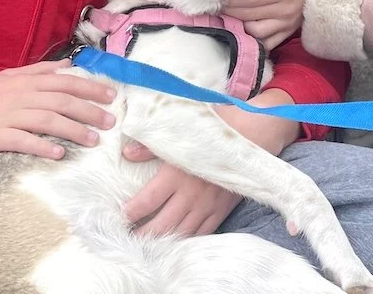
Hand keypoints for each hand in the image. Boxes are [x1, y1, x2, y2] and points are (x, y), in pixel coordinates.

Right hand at [0, 60, 115, 159]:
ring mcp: (7, 115)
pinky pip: (22, 140)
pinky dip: (42, 146)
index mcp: (24, 80)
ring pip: (47, 119)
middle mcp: (19, 94)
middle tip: (111, 121)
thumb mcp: (8, 77)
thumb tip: (67, 64)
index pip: (64, 80)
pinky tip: (58, 154)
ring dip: (73, 130)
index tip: (112, 96)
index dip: (90, 87)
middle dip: (89, 110)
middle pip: (61, 99)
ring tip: (93, 141)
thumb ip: (38, 70)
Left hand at [121, 96, 297, 235]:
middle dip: (142, 234)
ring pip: (180, 232)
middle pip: (161, 224)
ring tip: (146, 245)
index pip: (147, 200)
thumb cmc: (214, 127)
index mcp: (177, 173)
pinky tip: (176, 242)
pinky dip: (187, 239)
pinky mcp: (221, 210)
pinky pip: (202, 232)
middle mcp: (191, 194)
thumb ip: (153, 145)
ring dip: (162, 241)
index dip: (130, 211)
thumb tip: (128, 152)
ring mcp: (207, 205)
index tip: (119, 214)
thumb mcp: (181, 129)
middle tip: (127, 238)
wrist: (254, 133)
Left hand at [221, 0, 312, 49]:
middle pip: (251, 16)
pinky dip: (256, 41)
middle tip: (219, 8)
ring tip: (230, 19)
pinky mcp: (289, 32)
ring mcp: (287, 24)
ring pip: (258, 32)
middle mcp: (285, 11)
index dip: (234, 0)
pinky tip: (245, 34)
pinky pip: (270, 43)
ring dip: (241, 27)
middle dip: (232, 12)